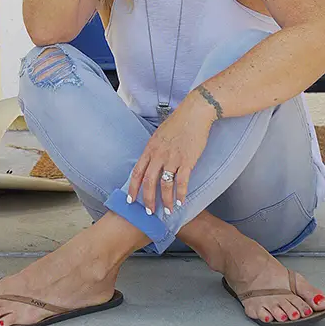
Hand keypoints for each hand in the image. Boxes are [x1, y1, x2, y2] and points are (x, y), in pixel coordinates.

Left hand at [128, 91, 216, 214]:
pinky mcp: (187, 160)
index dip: (133, 188)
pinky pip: (182, 181)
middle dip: (147, 199)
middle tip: (149, 212)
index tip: (130, 200)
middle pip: (149, 182)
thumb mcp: (159, 135)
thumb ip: (154, 149)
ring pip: (165, 185)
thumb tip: (151, 162)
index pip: (137, 171)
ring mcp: (173, 158)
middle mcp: (159, 155)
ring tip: (167, 211)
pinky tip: (180, 202)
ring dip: (165, 200)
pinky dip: (180, 194)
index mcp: (150, 148)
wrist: (194, 113)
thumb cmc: (178, 123)